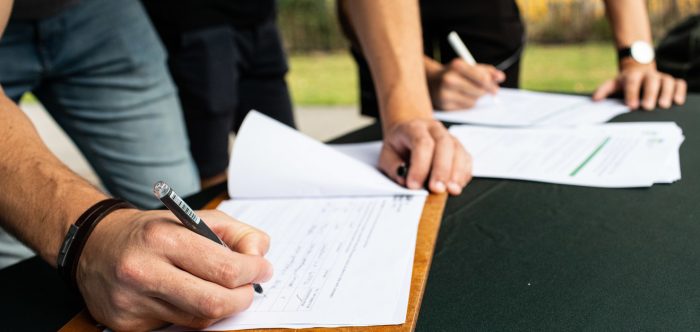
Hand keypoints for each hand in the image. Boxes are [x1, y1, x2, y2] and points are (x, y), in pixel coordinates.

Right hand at [77, 209, 272, 329]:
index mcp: (163, 238)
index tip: (263, 270)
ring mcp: (133, 302)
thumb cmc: (151, 232)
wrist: (94, 245)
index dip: (253, 272)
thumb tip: (260, 254)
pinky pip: (177, 326)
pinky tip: (187, 297)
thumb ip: (235, 233)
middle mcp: (144, 271)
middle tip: (249, 289)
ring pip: (199, 319)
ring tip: (221, 289)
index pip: (224, 268)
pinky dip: (192, 314)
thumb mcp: (193, 217)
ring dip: (220, 306)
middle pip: (214, 302)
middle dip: (242, 298)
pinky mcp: (127, 324)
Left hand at [379, 118, 471, 194]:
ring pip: (458, 151)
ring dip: (456, 173)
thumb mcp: (387, 155)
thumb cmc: (398, 146)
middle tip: (436, 189)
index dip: (419, 166)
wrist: (408, 133)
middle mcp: (434, 129)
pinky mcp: (459, 148)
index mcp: (414, 128)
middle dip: (441, 170)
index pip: (421, 143)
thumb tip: (404, 181)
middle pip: (444, 145)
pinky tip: (457, 185)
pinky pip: (466, 159)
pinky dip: (463, 174)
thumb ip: (393, 168)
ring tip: (451, 190)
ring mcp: (449, 137)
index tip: (414, 185)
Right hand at [426, 58, 504, 109]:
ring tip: (468, 92)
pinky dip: (467, 103)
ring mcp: (445, 94)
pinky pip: (465, 108)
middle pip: (479, 92)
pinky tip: (460, 97)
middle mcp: (449, 80)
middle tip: (486, 91)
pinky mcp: (444, 106)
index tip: (496, 90)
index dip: (491, 85)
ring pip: (473, 102)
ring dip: (475, 98)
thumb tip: (500, 77)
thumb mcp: (467, 66)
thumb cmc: (453, 72)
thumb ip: (486, 71)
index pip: (482, 78)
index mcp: (457, 66)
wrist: (430, 81)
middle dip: (484, 92)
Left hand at [593, 59, 686, 109]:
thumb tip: (595, 99)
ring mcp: (661, 77)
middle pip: (650, 82)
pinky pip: (679, 84)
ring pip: (667, 82)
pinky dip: (679, 91)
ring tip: (663, 105)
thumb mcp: (613, 84)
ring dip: (666, 93)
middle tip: (647, 107)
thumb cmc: (625, 82)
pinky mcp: (671, 81)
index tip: (631, 105)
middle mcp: (648, 75)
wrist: (638, 69)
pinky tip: (677, 101)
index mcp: (632, 76)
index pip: (632, 82)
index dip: (631, 93)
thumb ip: (604, 91)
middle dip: (649, 94)